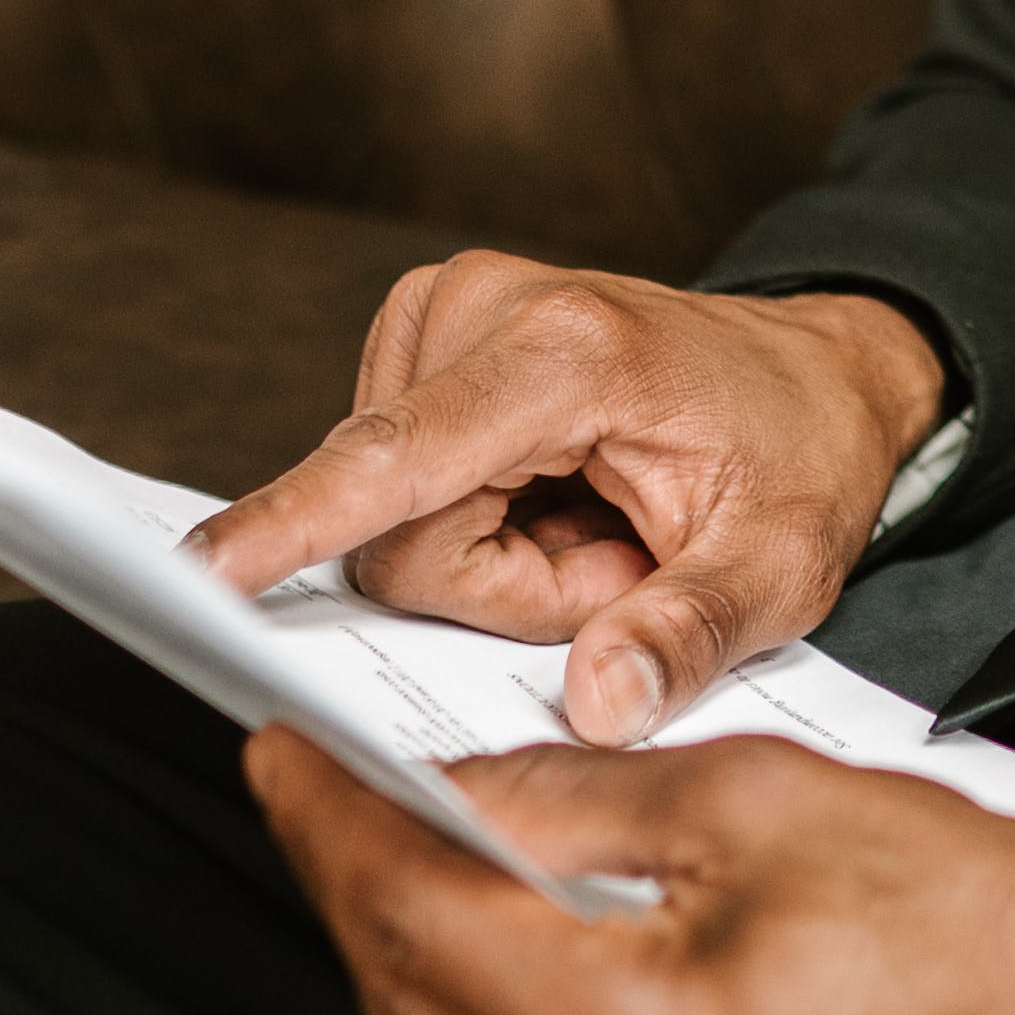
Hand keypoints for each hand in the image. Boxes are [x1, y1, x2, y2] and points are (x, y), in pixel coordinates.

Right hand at [194, 260, 941, 743]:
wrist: (814, 376)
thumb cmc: (796, 459)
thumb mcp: (781, 566)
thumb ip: (690, 637)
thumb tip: (600, 708)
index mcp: (566, 350)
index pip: (396, 460)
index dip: (292, 523)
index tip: (200, 570)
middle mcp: (483, 306)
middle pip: (398, 531)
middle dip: (502, 589)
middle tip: (620, 560)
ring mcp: (441, 311)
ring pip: (388, 522)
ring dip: (491, 560)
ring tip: (598, 525)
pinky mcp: (420, 338)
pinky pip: (394, 492)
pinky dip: (474, 523)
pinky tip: (556, 500)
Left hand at [249, 732, 1014, 1014]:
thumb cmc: (973, 915)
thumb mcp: (755, 797)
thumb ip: (567, 797)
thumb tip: (437, 791)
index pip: (422, 922)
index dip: (336, 825)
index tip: (285, 761)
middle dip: (367, 893)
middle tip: (332, 797)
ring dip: (425, 977)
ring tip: (412, 868)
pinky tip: (504, 971)